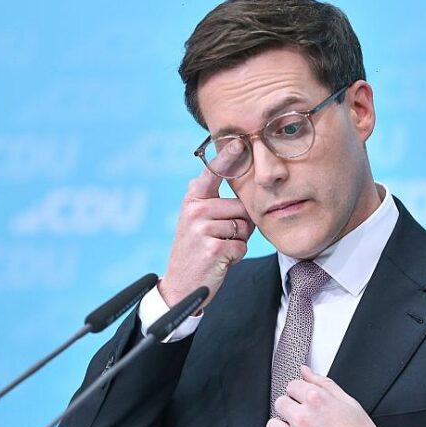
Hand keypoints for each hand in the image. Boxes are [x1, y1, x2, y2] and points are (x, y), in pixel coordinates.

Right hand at [158, 168, 254, 307]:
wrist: (180, 286)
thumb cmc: (196, 251)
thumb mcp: (195, 221)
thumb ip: (210, 199)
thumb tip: (228, 175)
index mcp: (192, 200)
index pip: (212, 174)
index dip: (227, 157)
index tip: (238, 141)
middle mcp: (195, 210)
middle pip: (242, 208)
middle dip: (240, 225)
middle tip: (220, 239)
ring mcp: (202, 228)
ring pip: (244, 227)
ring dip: (238, 242)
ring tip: (217, 249)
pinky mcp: (213, 247)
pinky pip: (242, 246)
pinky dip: (235, 256)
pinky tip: (218, 260)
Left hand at [263, 366, 390, 426]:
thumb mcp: (348, 402)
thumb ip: (323, 383)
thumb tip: (305, 371)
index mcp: (317, 400)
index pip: (291, 386)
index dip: (299, 393)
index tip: (303, 401)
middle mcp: (304, 418)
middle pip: (279, 403)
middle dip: (290, 409)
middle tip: (303, 419)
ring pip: (272, 426)